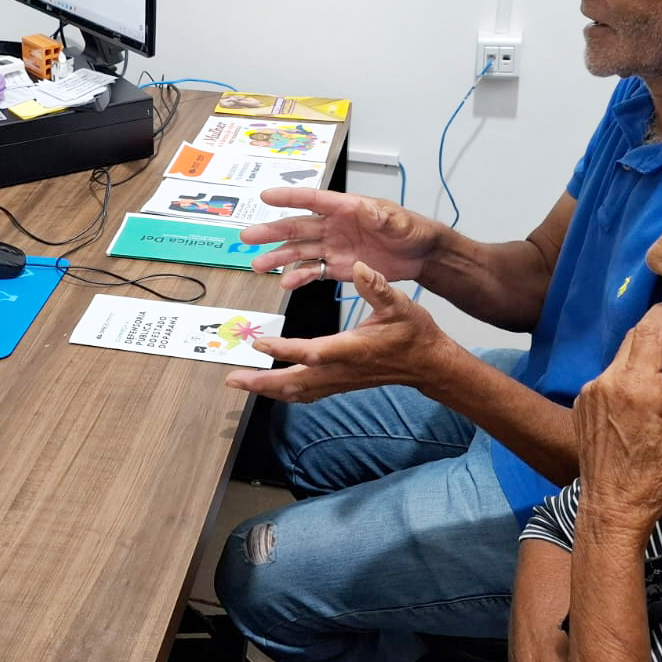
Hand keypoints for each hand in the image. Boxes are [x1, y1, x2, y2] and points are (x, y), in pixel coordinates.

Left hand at [224, 261, 457, 400]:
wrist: (428, 364)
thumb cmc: (414, 333)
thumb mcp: (400, 304)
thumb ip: (378, 287)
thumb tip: (360, 268)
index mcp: (352, 348)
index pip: (312, 352)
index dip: (284, 349)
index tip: (260, 342)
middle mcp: (341, 369)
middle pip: (295, 382)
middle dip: (262, 381)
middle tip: (233, 378)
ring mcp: (340, 381)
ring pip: (298, 392)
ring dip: (267, 389)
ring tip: (241, 382)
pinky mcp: (340, 384)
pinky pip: (307, 393)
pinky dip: (284, 392)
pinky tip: (269, 389)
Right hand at [239, 188, 442, 289]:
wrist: (420, 254)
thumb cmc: (410, 228)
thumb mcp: (398, 220)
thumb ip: (381, 216)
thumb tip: (368, 209)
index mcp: (346, 208)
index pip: (313, 200)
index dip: (289, 197)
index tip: (266, 196)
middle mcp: (334, 226)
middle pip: (297, 227)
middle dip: (272, 232)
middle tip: (248, 236)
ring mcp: (334, 247)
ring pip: (299, 251)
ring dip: (278, 258)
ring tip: (258, 266)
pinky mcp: (338, 267)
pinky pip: (314, 271)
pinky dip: (299, 277)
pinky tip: (285, 284)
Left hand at [572, 302, 661, 536]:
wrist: (609, 511)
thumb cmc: (652, 481)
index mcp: (633, 386)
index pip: (649, 330)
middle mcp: (606, 382)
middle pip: (634, 341)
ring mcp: (590, 394)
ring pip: (624, 362)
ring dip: (652, 367)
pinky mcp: (583, 407)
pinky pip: (611, 381)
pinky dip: (634, 383)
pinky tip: (656, 408)